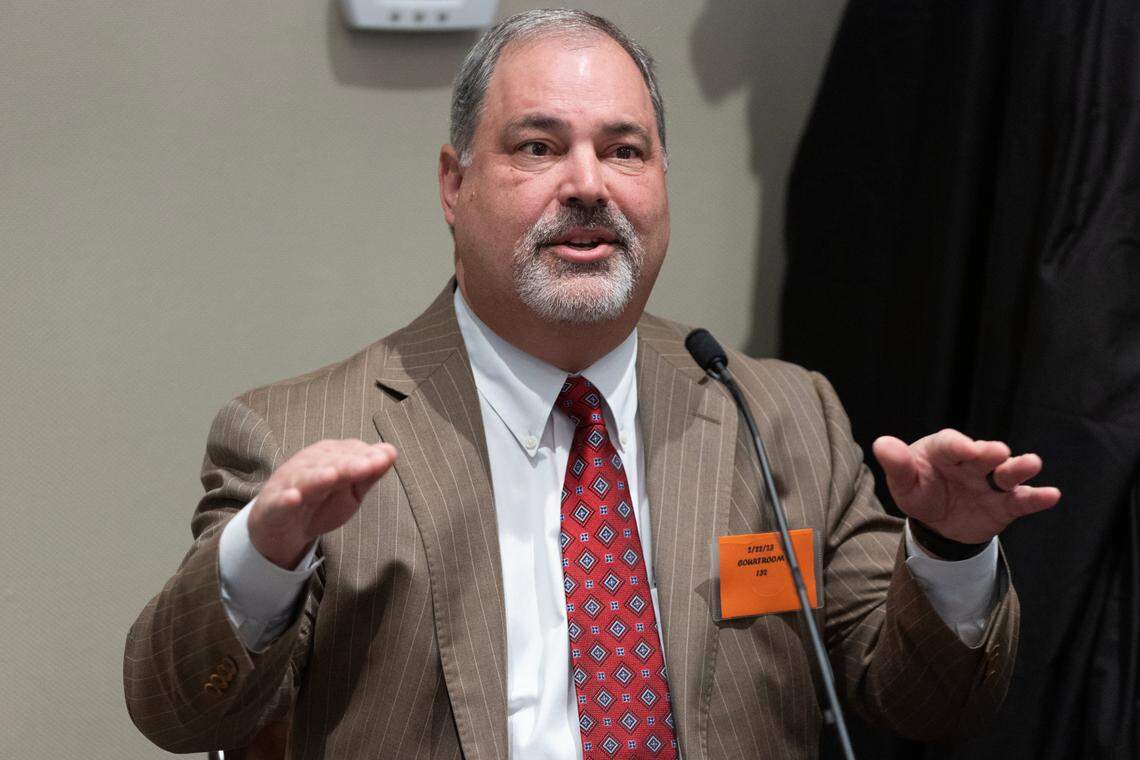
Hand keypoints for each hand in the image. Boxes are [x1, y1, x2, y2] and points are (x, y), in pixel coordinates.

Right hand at [249, 439, 396, 567]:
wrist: (283, 528)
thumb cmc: (321, 503)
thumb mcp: (351, 490)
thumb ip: (370, 472)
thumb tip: (391, 451)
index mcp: (329, 456)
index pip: (350, 452)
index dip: (367, 456)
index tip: (385, 458)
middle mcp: (309, 465)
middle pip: (331, 463)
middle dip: (349, 464)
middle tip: (369, 465)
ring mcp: (290, 484)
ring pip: (306, 479)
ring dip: (318, 477)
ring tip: (332, 475)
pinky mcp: (274, 505)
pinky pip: (280, 501)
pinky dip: (286, 499)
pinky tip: (294, 497)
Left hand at [872, 429, 1059, 544]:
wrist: (937, 522)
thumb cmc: (919, 490)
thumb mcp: (904, 482)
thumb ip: (896, 464)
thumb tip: (881, 443)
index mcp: (945, 450)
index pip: (950, 444)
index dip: (958, 446)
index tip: (964, 449)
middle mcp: (972, 462)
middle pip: (984, 454)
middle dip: (990, 452)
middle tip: (997, 452)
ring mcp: (991, 482)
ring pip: (1008, 473)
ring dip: (1019, 468)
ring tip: (1031, 463)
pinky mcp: (1005, 504)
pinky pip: (1022, 500)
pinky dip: (1037, 498)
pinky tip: (1051, 494)